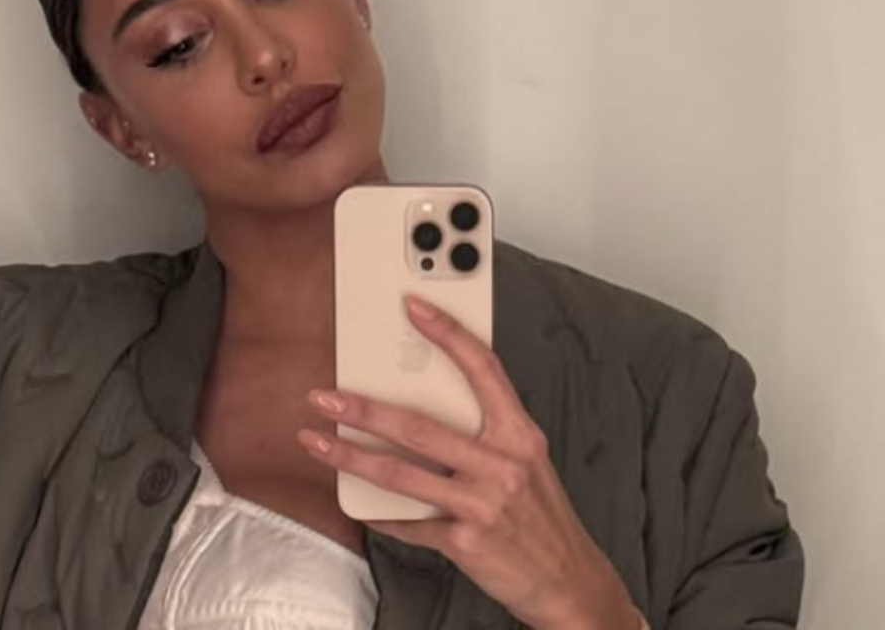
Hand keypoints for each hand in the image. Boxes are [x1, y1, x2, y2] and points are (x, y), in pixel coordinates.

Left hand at [298, 295, 641, 629]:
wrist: (569, 579)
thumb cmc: (538, 512)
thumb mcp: (526, 461)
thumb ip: (484, 431)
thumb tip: (421, 399)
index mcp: (518, 434)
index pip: (484, 369)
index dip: (449, 334)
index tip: (413, 306)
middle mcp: (502, 464)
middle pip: (420, 427)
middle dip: (364, 409)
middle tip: (325, 397)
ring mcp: (483, 504)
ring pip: (401, 475)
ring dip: (350, 458)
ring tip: (316, 442)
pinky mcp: (466, 542)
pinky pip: (409, 524)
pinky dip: (380, 515)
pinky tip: (357, 504)